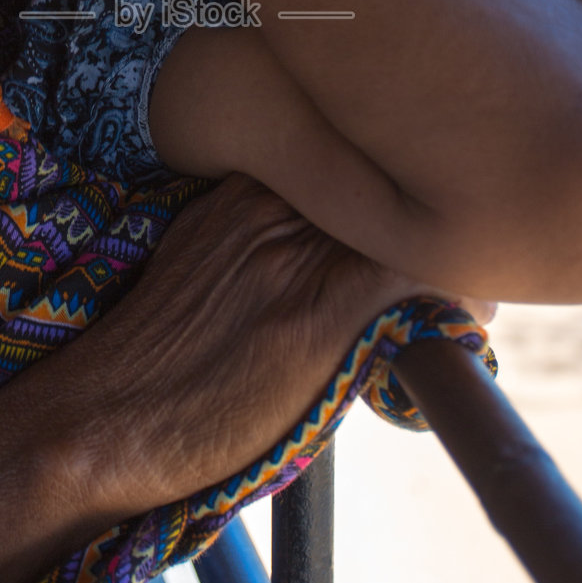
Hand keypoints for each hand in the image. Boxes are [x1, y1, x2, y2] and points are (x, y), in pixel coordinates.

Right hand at [63, 173, 490, 516]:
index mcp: (242, 192)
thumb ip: (264, 247)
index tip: (432, 226)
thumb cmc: (153, 369)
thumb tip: (338, 260)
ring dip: (456, 257)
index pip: (353, 158)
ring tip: (478, 293)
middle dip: (436, 220)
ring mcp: (296, 253)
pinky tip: (475, 320)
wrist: (103, 424)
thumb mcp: (204, 276)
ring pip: (412, 222)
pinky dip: (458, 295)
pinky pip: (417, 275)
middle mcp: (272, 206)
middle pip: (389, 181)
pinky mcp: (319, 311)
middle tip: (474, 257)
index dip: (402, 196)